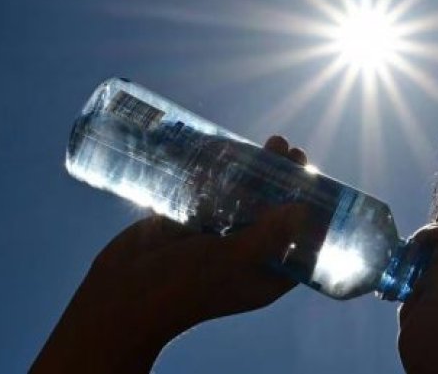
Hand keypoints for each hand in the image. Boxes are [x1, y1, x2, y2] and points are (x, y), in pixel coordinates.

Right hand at [31, 135, 309, 373]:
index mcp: (264, 275)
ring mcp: (217, 238)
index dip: (314, 213)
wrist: (119, 296)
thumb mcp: (231, 260)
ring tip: (273, 142)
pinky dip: (225, 174)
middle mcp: (246, 255)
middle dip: (286, 182)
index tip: (318, 181)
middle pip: (276, 213)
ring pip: (247, 199)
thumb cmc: (180, 287)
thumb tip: (303, 210)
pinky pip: (215, 194)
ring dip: (260, 171)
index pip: (302, 243)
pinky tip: (233, 149)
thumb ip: (267, 236)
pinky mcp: (191, 223)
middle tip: (291, 151)